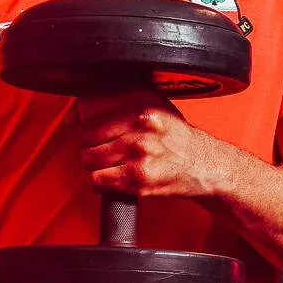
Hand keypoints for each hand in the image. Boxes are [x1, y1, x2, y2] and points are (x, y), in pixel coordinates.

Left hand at [75, 92, 235, 201]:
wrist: (207, 166)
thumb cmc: (178, 138)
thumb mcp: (154, 106)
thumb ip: (118, 103)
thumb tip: (74, 113)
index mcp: (140, 99)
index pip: (88, 105)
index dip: (81, 117)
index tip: (83, 125)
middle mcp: (139, 121)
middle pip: (86, 133)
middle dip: (92, 144)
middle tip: (108, 149)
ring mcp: (138, 150)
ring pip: (88, 158)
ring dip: (96, 165)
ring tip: (114, 164)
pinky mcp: (137, 177)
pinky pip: (97, 180)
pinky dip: (101, 183)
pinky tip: (115, 178)